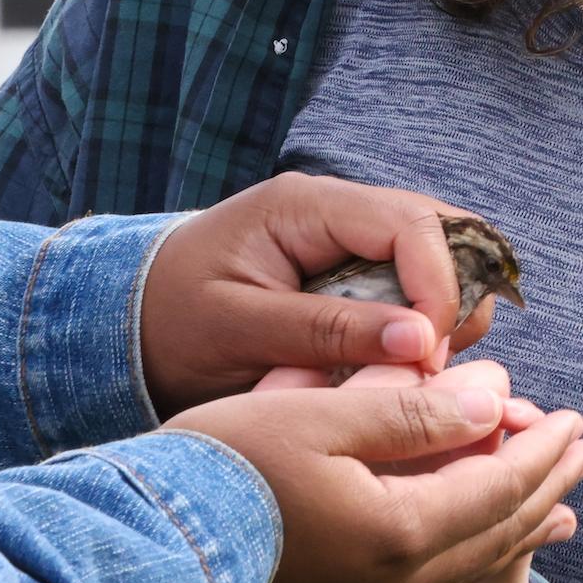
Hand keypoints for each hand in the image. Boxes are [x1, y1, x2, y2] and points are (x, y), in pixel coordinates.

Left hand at [140, 173, 505, 414]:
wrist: (133, 323)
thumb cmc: (173, 323)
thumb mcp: (237, 332)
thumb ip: (325, 331)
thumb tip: (419, 340)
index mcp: (306, 206)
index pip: (412, 223)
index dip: (439, 287)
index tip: (428, 356)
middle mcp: (339, 210)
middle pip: (443, 236)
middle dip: (449, 304)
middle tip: (423, 373)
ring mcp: (351, 240)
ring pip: (439, 266)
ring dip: (439, 322)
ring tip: (401, 377)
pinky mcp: (355, 274)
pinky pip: (415, 294)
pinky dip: (419, 333)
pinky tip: (389, 372)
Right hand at [170, 367, 582, 582]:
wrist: (143, 545)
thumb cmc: (225, 466)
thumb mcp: (322, 417)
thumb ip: (416, 411)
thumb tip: (496, 399)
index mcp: (400, 532)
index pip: (497, 484)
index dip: (539, 446)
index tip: (575, 415)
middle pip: (497, 531)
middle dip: (546, 487)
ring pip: (469, 562)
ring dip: (520, 523)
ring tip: (560, 504)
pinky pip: (434, 579)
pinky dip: (476, 549)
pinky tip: (480, 540)